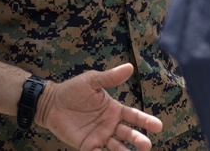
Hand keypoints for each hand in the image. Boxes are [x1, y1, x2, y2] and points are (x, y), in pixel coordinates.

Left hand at [36, 63, 163, 150]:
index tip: (159, 126)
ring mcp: (100, 136)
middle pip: (128, 134)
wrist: (51, 103)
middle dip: (138, 140)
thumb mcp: (92, 80)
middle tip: (146, 145)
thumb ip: (110, 77)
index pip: (134, 116)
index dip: (146, 121)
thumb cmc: (73, 90)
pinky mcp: (87, 146)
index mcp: (115, 110)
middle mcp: (110, 125)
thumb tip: (130, 67)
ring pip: (117, 147)